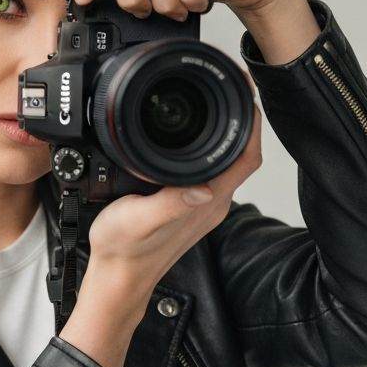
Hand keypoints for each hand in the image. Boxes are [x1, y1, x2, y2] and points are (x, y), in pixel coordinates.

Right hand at [83, 85, 262, 303]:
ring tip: (215, 103)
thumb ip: (171, 203)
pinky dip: (208, 150)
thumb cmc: (123, 251)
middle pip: (242, 155)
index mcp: (205, 202)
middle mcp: (210, 203)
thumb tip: (204, 187)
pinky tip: (190, 140)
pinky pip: (210, 173)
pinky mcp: (188, 209)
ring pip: (227, 163)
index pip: (246, 156)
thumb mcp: (139, 220)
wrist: (115, 279)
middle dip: (241, 118)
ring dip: (226, 133)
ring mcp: (201, 207)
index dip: (251, 120)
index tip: (243, 91)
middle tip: (231, 87)